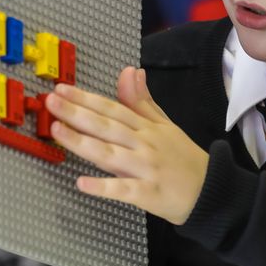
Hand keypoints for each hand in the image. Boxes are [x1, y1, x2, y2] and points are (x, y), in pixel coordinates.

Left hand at [46, 66, 208, 224]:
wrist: (213, 191)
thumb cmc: (185, 159)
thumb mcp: (166, 125)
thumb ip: (143, 101)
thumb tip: (131, 71)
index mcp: (147, 128)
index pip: (113, 109)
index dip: (86, 98)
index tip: (62, 89)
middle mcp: (145, 144)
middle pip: (108, 127)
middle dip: (78, 113)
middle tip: (52, 102)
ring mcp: (146, 169)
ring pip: (111, 154)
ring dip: (83, 142)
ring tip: (58, 131)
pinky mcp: (149, 194)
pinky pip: (124, 190)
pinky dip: (104, 187)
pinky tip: (82, 183)